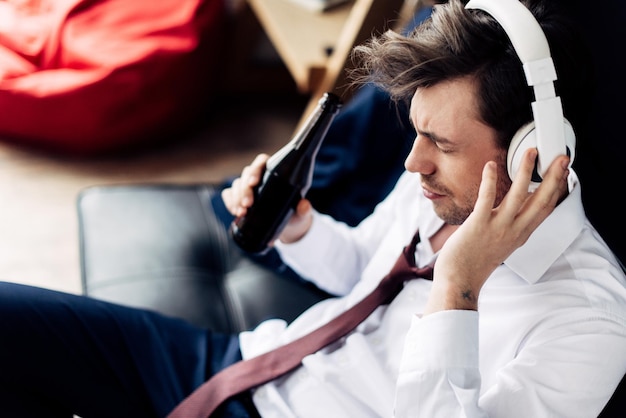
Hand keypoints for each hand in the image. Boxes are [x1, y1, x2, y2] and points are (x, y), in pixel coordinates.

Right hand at [221, 153, 312, 243]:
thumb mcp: (300, 213)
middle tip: (247, 205)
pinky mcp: (239, 198)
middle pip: (246, 174)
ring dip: (236, 198)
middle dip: (244, 190)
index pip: (261, 162)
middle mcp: (259, 177)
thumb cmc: (294, 214)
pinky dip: (230, 202)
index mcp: (274, 173)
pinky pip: (229, 195)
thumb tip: (304, 206)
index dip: (255, 169)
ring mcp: (248, 187)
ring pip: (237, 184)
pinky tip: (235, 212)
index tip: (254, 182)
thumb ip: (304, 209)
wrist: (286, 227)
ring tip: (241, 212)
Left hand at [423, 148, 569, 313]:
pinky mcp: (478, 226)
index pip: (546, 208)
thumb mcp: (503, 242)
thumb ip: (513, 223)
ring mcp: (497, 228)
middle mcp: (514, 230)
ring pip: (518, 196)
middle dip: (553, 177)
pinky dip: (489, 182)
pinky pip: (486, 200)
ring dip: (525, 172)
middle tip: (560, 157)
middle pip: (541, 200)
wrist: (460, 281)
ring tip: (530, 153)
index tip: (564, 171)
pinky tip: (491, 166)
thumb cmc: (475, 261)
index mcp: (520, 234)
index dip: (557, 188)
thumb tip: (521, 204)